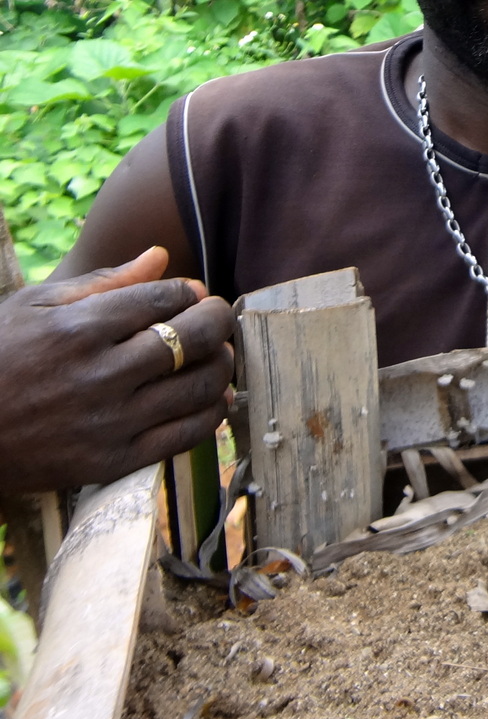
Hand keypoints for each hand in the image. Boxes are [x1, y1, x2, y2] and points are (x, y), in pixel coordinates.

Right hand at [0, 247, 235, 493]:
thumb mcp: (33, 307)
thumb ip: (103, 282)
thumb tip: (161, 256)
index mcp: (78, 329)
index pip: (166, 299)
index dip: (190, 292)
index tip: (192, 294)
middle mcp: (98, 375)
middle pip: (195, 338)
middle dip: (218, 320)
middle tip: (216, 317)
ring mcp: (108, 422)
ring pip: (199, 386)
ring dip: (222, 364)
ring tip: (217, 354)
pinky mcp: (112, 462)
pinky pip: (186, 435)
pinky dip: (211, 412)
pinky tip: (212, 397)